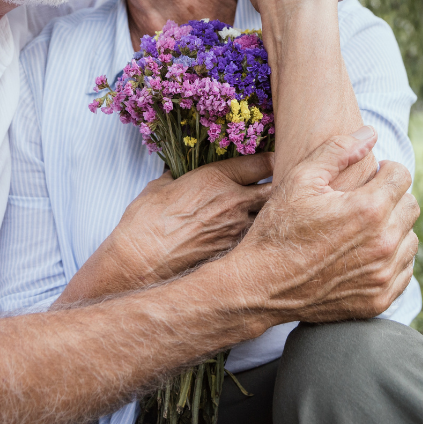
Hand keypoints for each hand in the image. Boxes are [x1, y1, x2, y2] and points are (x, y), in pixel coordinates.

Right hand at [92, 153, 274, 292]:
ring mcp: (238, 230)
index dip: (273, 161)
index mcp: (217, 178)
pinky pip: (259, 241)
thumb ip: (177, 177)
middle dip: (283, 187)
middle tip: (284, 188)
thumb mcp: (159, 188)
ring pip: (273, 217)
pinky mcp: (235, 255)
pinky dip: (262, 239)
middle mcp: (234, 201)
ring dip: (276, 215)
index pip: (263, 162)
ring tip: (276, 216)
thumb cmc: (144, 223)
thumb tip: (177, 173)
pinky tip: (260, 241)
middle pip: (278, 189)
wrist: (138, 262)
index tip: (275, 163)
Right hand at [230, 127, 419, 323]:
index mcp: (369, 209)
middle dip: (392, 198)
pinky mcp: (380, 299)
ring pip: (411, 239)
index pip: (402, 176)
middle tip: (364, 201)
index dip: (385, 170)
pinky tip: (364, 254)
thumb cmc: (279, 228)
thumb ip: (338, 150)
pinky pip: (404, 270)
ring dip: (393, 229)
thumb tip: (371, 133)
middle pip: (411, 206)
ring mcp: (383, 275)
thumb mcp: (300, 179)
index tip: (370, 177)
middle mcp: (384, 243)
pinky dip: (391, 260)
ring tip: (362, 229)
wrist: (262, 285)